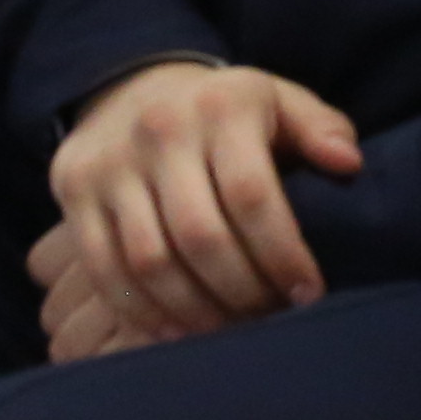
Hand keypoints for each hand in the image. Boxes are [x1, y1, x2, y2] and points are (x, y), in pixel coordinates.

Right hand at [40, 61, 362, 351]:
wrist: (132, 87)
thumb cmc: (227, 112)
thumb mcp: (279, 101)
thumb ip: (321, 128)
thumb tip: (348, 164)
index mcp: (220, 106)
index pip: (253, 195)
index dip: (283, 254)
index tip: (308, 294)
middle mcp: (159, 129)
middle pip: (201, 236)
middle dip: (242, 293)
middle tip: (270, 320)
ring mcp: (109, 162)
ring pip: (150, 262)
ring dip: (195, 312)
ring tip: (229, 332)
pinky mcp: (72, 191)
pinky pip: (104, 269)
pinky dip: (142, 312)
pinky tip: (179, 332)